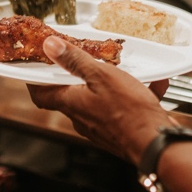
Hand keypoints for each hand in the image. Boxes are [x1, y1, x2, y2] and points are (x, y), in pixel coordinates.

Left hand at [27, 36, 174, 165]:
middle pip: (70, 94)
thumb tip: (51, 47)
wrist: (156, 144)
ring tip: (128, 71)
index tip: (37, 65)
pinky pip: (121, 108)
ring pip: (98, 99)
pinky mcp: (118, 131)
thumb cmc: (128, 113)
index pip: (41, 93)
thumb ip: (75, 60)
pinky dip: (133, 95)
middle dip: (78, 76)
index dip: (35, 79)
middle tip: (86, 60)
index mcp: (71, 103)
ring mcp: (99, 126)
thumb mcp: (101, 76)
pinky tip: (153, 84)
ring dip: (110, 83)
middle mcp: (81, 118)